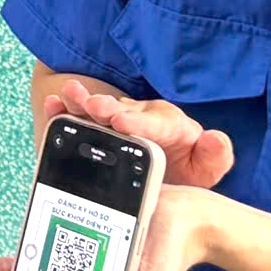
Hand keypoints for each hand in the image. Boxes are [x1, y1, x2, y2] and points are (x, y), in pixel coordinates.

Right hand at [43, 78, 233, 189]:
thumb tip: (216, 138)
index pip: (155, 123)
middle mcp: (140, 117)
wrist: (169, 176)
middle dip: (108, 108)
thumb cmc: (186, 168)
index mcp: (168, 126)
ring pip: (99, 109)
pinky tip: (54, 104)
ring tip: (68, 95)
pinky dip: (66, 110)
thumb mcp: (205, 168)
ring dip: (83, 102)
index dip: (139, 121)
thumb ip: (215, 157)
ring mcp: (116, 121)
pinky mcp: (98, 129)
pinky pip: (81, 118)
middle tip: (93, 107)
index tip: (122, 122)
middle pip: (122, 110)